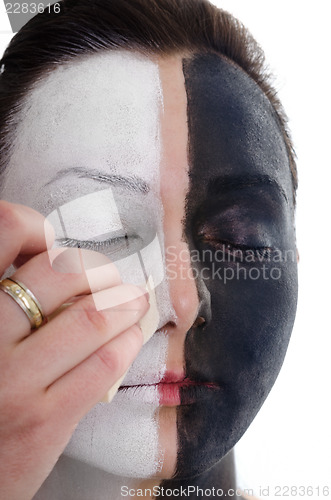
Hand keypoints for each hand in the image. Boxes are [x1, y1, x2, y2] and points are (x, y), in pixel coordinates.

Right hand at [0, 201, 148, 499]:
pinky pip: (102, 366)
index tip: (52, 245)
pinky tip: (130, 338)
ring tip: (134, 302)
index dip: (36, 227)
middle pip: (61, 272)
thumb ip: (7, 303)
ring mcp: (13, 382)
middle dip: (97, 270)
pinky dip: (126, 343)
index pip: (4, 230)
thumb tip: (56, 264)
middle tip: (108, 277)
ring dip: (125, 304)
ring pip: (91, 318)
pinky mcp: (44, 421)